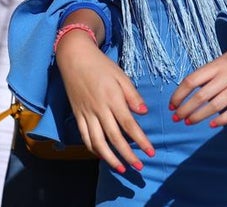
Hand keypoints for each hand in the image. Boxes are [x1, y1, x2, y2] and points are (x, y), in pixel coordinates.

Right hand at [55, 32, 153, 172]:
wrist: (74, 58)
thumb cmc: (101, 65)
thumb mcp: (121, 75)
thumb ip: (132, 95)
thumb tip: (143, 112)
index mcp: (112, 98)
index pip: (129, 125)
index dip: (141, 140)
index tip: (151, 152)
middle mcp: (99, 109)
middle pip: (115, 138)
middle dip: (128, 155)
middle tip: (139, 167)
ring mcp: (86, 114)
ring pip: (98, 142)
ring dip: (110, 158)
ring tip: (121, 168)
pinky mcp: (77, 115)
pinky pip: (85, 137)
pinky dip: (94, 149)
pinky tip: (103, 156)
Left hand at [169, 27, 226, 127]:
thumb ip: (216, 71)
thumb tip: (199, 88)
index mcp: (220, 63)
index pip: (192, 79)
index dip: (179, 94)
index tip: (172, 104)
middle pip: (200, 95)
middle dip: (185, 109)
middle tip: (176, 119)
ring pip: (214, 105)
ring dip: (198, 116)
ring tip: (189, 122)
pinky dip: (221, 119)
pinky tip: (212, 124)